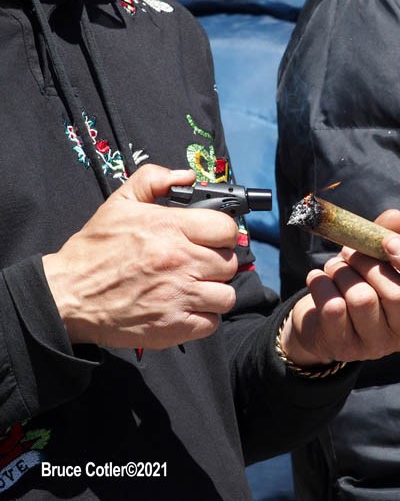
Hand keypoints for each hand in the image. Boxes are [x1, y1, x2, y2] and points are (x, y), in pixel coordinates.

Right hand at [42, 165, 238, 349]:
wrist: (67, 295)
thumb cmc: (94, 251)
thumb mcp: (120, 203)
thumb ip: (154, 180)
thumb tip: (187, 176)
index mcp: (170, 228)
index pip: (226, 229)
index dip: (223, 234)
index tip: (213, 239)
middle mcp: (180, 261)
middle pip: (230, 263)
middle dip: (218, 263)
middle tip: (200, 264)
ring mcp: (179, 296)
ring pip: (226, 296)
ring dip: (214, 292)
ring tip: (196, 288)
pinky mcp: (175, 326)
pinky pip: (212, 322)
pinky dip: (204, 318)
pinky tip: (187, 308)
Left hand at [281, 210, 399, 365]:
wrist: (320, 321)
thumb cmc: (358, 284)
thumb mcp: (375, 260)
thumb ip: (388, 237)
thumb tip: (395, 217)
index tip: (389, 241)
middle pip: (397, 294)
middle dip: (368, 264)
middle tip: (350, 253)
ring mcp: (375, 346)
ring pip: (362, 299)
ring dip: (343, 273)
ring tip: (334, 268)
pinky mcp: (345, 348)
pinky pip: (333, 308)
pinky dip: (321, 284)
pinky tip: (318, 279)